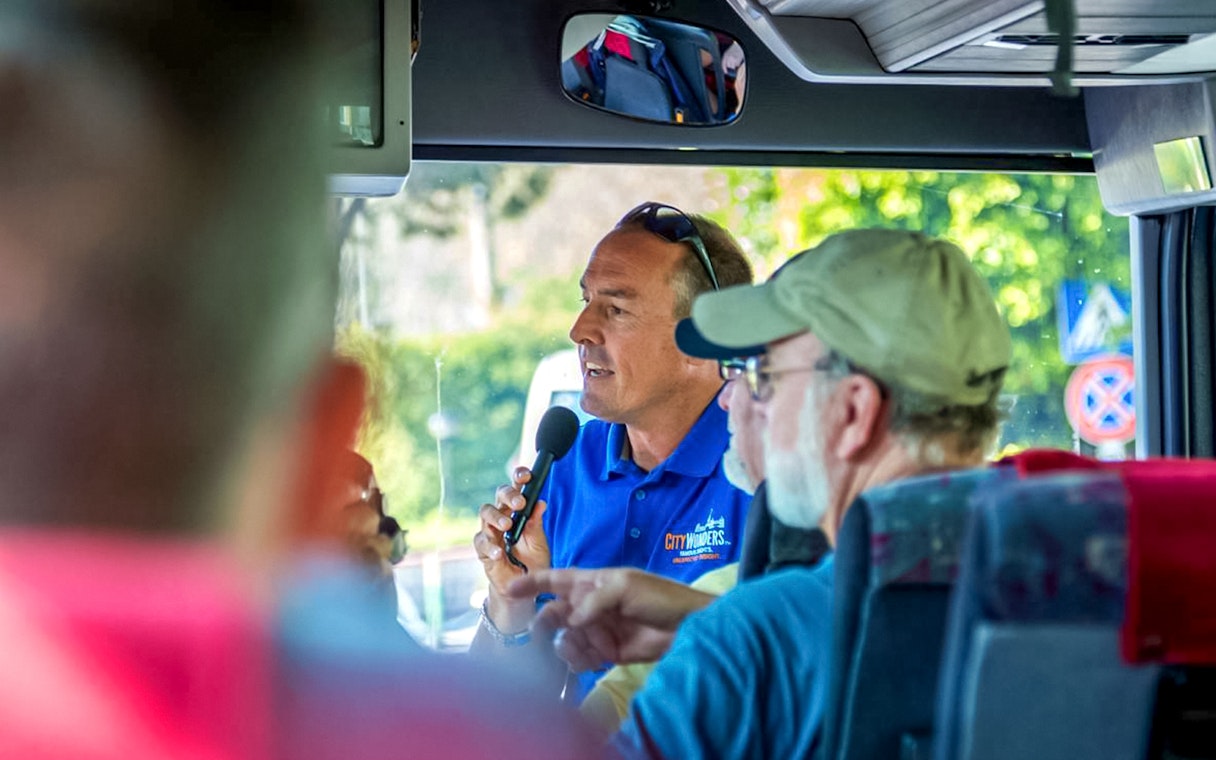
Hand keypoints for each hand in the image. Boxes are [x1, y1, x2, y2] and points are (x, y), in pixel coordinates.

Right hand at [473, 466, 551, 629]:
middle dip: (507, 496)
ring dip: (496, 517)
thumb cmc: (533, 560)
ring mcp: (490, 532)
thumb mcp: (539, 542)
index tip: (526, 475)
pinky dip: (490, 546)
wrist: (524, 585)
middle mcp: (502, 517)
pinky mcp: (483, 549)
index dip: (518, 478)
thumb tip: (541, 502)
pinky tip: (500, 552)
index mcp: (517, 512)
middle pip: (498, 498)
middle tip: (519, 503)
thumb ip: (537, 523)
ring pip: (485, 514)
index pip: (516, 489)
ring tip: (507, 526)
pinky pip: (481, 542)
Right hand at [506, 567, 716, 671]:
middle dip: (544, 625)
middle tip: (541, 636)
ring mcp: (596, 631)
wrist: (687, 626)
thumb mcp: (626, 586)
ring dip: (564, 646)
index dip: (533, 583)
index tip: (509, 589)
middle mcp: (590, 606)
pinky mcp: (606, 653)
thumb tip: (571, 619)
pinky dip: (578, 661)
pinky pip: (580, 658)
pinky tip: (588, 659)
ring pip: (565, 640)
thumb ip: (594, 600)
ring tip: (578, 649)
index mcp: (592, 583)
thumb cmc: (660, 596)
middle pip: (554, 615)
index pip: (556, 580)